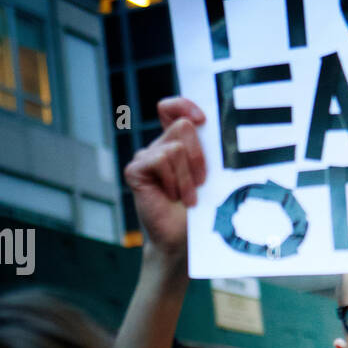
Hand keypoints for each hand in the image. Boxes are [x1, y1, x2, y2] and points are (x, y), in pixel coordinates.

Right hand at [124, 97, 206, 258]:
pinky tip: (173, 197)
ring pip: (175, 147)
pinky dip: (174, 181)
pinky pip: (160, 160)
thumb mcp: (211, 176)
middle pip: (183, 126)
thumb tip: (212, 128)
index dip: (184, 105)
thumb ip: (208, 151)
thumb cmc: (202, 212)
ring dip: (188, 177)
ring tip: (189, 198)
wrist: (183, 242)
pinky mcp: (136, 170)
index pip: (172, 108)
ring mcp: (146, 157)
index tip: (202, 120)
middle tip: (202, 183)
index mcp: (177, 143)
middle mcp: (159, 146)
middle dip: (199, 156)